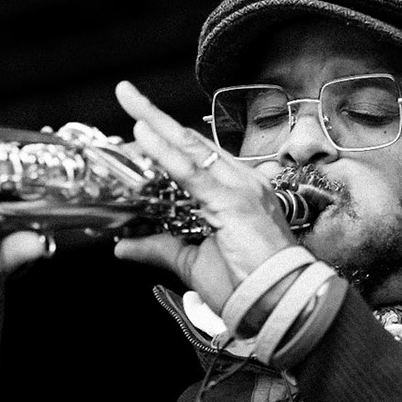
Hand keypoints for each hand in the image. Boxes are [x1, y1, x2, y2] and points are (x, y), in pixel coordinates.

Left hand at [108, 81, 298, 318]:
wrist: (278, 308)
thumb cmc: (246, 287)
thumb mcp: (192, 262)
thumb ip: (160, 247)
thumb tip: (123, 245)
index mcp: (236, 192)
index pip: (194, 157)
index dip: (165, 141)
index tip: (137, 127)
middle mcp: (241, 181)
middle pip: (190, 142)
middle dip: (155, 118)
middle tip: (126, 94)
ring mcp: (239, 187)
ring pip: (189, 148)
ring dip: (155, 123)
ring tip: (128, 100)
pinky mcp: (234, 201)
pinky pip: (191, 172)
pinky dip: (165, 152)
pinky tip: (143, 134)